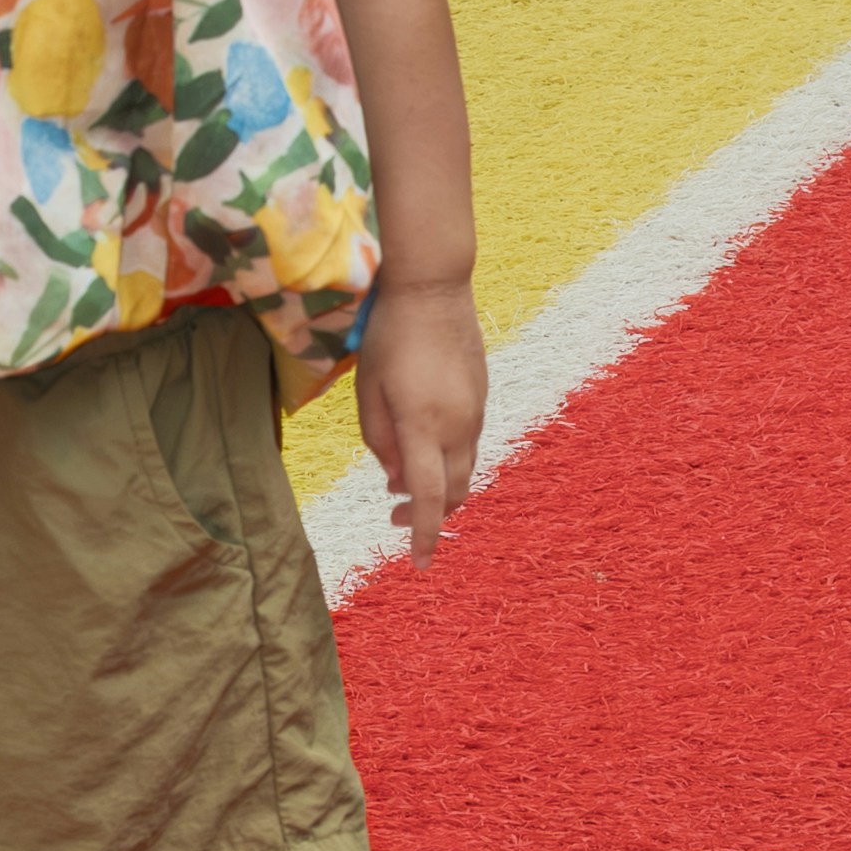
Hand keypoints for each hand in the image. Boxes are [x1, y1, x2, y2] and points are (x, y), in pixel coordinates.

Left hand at [354, 270, 486, 563]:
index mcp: (424, 426)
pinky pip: (470, 445)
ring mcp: (476, 412)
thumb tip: (395, 479)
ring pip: (466, 471)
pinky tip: (424, 448)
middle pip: (454, 493)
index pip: (430, 499)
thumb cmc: (389, 335)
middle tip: (393, 516)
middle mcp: (459, 426)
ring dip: (440, 489)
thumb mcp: (368, 389)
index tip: (419, 564)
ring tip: (403, 484)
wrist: (434, 287)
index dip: (425, 537)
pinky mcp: (482, 397)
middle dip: (430, 517)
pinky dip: (449, 461)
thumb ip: (379, 440)